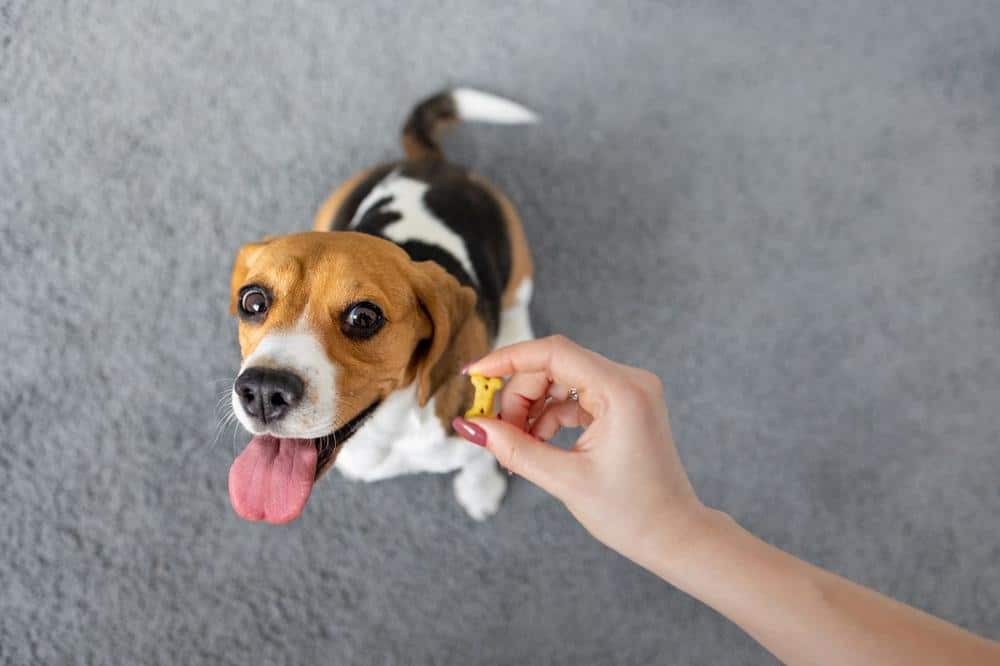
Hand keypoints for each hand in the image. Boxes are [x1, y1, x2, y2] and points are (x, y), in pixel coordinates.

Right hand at [453, 335, 711, 566]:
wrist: (673, 535)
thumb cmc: (630, 513)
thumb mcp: (564, 480)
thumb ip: (513, 447)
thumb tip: (469, 426)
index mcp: (621, 391)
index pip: (554, 352)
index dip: (507, 359)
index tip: (473, 374)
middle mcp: (628, 380)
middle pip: (553, 365)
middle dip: (518, 397)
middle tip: (498, 435)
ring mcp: (628, 390)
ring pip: (560, 380)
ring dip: (531, 408)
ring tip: (517, 448)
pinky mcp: (623, 404)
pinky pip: (574, 396)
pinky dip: (549, 416)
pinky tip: (536, 444)